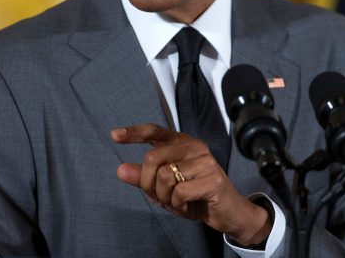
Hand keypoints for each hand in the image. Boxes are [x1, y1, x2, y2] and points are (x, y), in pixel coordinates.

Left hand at [111, 123, 270, 245]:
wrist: (228, 213)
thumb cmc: (196, 197)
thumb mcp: (165, 189)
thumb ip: (144, 178)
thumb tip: (121, 170)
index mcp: (182, 144)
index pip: (155, 131)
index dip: (134, 132)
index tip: (115, 135)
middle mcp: (193, 147)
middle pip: (152, 158)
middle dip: (148, 183)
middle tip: (161, 197)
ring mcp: (204, 161)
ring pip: (164, 177)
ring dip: (165, 197)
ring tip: (177, 201)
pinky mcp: (211, 178)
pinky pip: (178, 192)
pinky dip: (177, 205)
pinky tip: (187, 205)